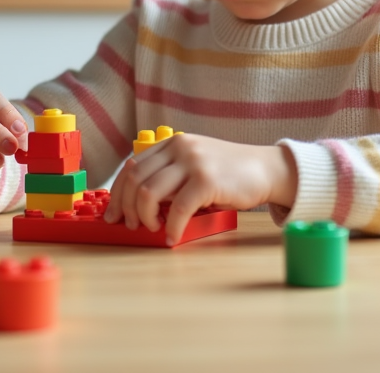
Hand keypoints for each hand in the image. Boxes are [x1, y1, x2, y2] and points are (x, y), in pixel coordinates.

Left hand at [102, 134, 297, 245]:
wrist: (265, 169)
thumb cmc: (229, 174)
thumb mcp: (194, 164)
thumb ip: (170, 174)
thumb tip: (138, 203)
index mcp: (173, 143)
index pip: (132, 166)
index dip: (118, 192)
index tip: (114, 213)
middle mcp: (179, 148)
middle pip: (135, 179)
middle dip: (126, 207)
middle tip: (130, 226)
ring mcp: (193, 162)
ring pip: (148, 192)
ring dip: (145, 217)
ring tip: (154, 229)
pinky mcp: (206, 180)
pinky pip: (178, 209)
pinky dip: (171, 227)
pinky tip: (172, 237)